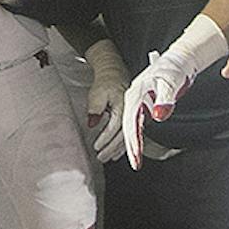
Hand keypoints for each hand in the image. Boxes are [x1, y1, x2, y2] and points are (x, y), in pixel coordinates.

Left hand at [81, 41, 130, 161]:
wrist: (114, 71)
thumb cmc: (105, 81)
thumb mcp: (96, 93)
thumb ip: (94, 108)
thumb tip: (92, 124)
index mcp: (124, 105)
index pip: (115, 127)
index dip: (105, 139)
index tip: (96, 146)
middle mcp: (133, 111)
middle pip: (123, 135)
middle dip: (111, 148)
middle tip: (101, 157)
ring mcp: (135, 114)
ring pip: (128, 136)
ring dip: (117, 149)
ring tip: (107, 157)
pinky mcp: (135, 116)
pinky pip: (131, 133)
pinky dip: (123, 144)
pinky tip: (117, 152)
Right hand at [119, 16, 228, 168]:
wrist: (179, 58)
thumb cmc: (175, 68)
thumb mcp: (170, 83)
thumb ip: (165, 99)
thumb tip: (158, 115)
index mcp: (136, 94)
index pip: (131, 123)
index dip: (133, 142)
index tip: (135, 158)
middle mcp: (133, 98)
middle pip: (128, 126)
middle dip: (130, 146)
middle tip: (134, 164)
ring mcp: (138, 101)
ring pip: (131, 125)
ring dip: (132, 143)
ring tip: (134, 160)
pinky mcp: (145, 103)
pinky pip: (137, 123)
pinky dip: (137, 135)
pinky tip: (139, 145)